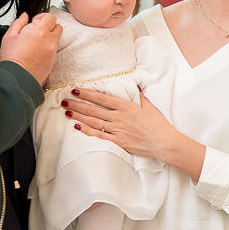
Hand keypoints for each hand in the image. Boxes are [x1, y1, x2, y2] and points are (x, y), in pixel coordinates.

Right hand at [0, 12, 60, 85]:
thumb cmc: (11, 59)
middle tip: (37, 31)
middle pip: (58, 27)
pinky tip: (36, 53)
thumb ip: (18, 23)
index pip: (51, 17)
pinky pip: (54, 51)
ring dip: (49, 38)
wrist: (17, 79)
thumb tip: (25, 16)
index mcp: (40, 33)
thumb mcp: (9, 37)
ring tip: (35, 43)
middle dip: (49, 26)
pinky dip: (48, 49)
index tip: (35, 21)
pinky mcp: (53, 62)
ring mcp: (52, 53)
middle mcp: (49, 42)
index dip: (43, 17)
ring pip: (56, 39)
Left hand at [61, 86, 205, 180]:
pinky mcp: (118, 142)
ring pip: (94, 122)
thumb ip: (138, 97)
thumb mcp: (148, 106)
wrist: (164, 142)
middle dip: (77, 104)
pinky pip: (99, 136)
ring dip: (79, 116)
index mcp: (126, 106)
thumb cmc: (158, 124)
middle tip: (64, 100)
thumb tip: (134, 86)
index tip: (75, 90)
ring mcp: (118, 130)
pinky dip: (87, 131)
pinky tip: (77, 127)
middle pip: (93, 110)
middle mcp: (119, 117)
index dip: (87, 94)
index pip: (102, 98)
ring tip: (67, 112)